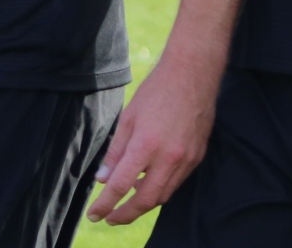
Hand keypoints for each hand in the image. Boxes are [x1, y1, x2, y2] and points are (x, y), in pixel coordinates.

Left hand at [86, 53, 217, 225]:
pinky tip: (148, 183)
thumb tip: (103, 179)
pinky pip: (176, 183)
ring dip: (143, 204)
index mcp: (145, 144)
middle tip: (110, 217)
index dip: (105, 204)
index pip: (121, 186)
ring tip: (127, 202)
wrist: (193, 73)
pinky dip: (160, 189)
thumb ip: (116, 151)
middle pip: (145, 200)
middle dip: (125, 214)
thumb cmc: (157, 90)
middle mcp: (168, 156)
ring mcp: (186, 158)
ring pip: (163, 195)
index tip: (94, 214)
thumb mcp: (129, 117)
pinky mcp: (197, 156)